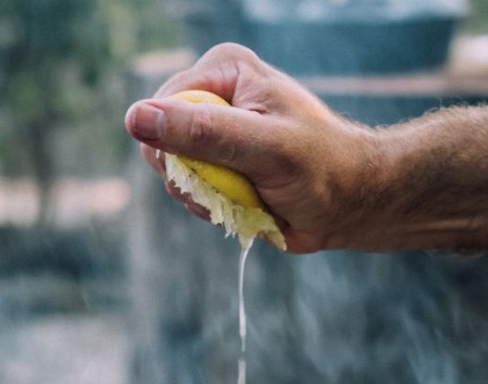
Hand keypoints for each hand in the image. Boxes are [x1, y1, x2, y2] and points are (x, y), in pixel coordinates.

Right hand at [124, 44, 381, 253]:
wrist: (352, 203)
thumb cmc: (320, 170)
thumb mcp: (263, 148)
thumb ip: (202, 133)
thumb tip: (136, 118)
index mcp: (223, 70)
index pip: (160, 109)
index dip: (179, 150)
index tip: (222, 168)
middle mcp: (213, 96)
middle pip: (160, 143)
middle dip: (192, 176)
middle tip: (236, 186)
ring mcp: (214, 133)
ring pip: (173, 174)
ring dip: (204, 197)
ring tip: (247, 196)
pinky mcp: (218, 165)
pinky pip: (190, 192)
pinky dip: (212, 208)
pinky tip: (245, 205)